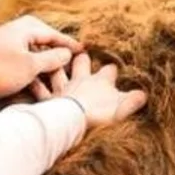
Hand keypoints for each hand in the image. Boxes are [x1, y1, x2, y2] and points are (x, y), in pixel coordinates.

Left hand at [0, 15, 84, 101]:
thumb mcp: (31, 66)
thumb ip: (52, 58)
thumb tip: (66, 53)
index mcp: (20, 28)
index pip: (50, 33)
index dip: (68, 43)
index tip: (83, 50)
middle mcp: (10, 32)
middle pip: (39, 38)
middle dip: (54, 50)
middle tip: (67, 58)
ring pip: (27, 50)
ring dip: (41, 63)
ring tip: (53, 74)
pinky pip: (16, 59)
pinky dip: (27, 68)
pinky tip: (32, 80)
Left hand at [32, 52, 147, 128]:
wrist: (72, 120)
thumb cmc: (98, 114)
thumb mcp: (122, 108)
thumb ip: (133, 101)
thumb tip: (144, 95)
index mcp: (99, 81)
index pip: (108, 70)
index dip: (111, 69)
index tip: (113, 68)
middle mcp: (80, 81)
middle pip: (80, 63)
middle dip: (80, 58)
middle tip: (80, 54)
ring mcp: (62, 89)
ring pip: (57, 72)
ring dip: (55, 66)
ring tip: (52, 60)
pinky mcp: (48, 100)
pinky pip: (39, 89)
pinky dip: (35, 84)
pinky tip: (29, 81)